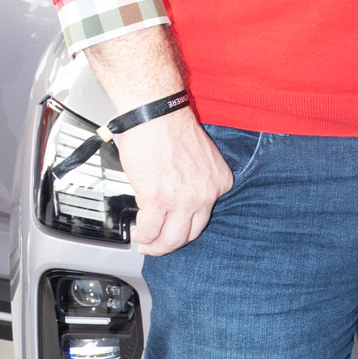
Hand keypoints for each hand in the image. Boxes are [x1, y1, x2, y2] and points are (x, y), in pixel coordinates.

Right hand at [82, 26, 231, 253]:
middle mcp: (206, 194)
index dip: (186, 226)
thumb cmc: (171, 126)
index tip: (174, 227)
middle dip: (171, 243)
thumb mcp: (200, 158)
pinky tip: (138, 232)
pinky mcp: (158, 200)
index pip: (205, 217)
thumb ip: (195, 180)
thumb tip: (177, 196)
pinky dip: (142, 234)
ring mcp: (183, 200)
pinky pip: (150, 228)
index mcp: (220, 183)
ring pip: (171, 238)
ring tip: (146, 242)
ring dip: (156, 245)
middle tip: (159, 244)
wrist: (156, 113)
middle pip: (190, 234)